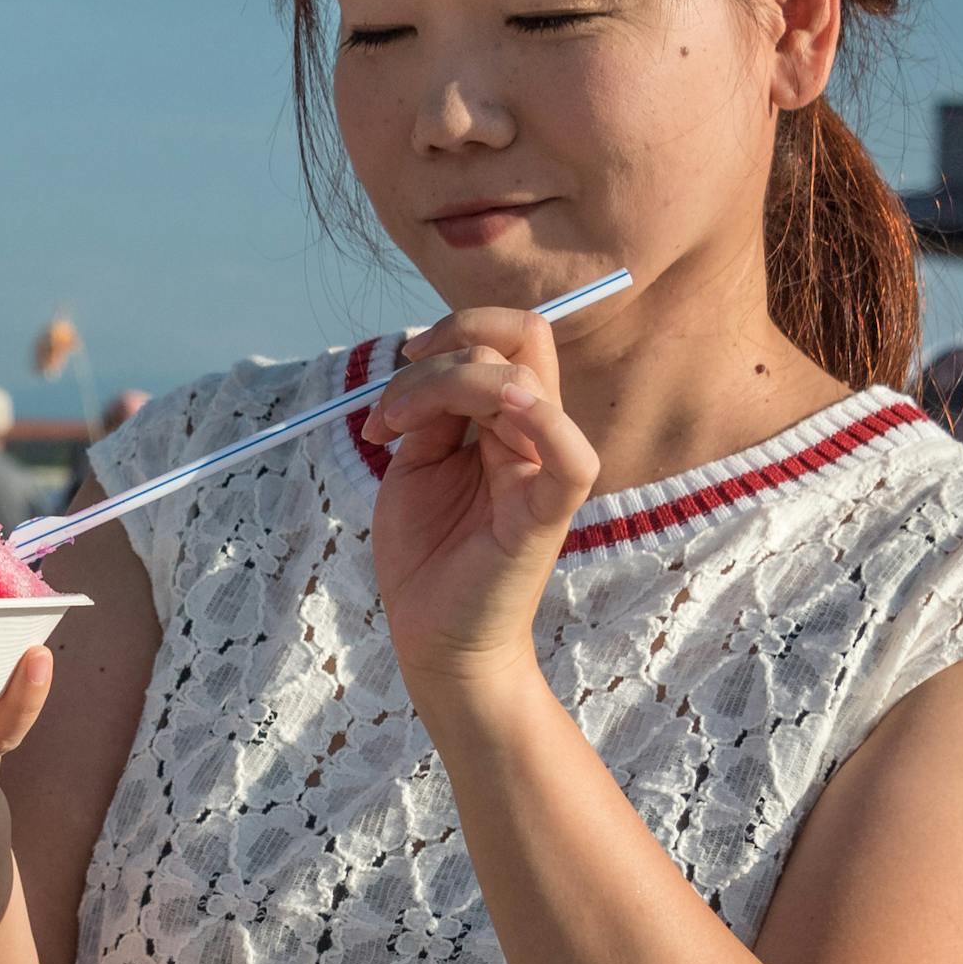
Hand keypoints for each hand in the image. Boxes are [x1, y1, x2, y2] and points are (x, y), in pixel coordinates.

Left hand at [358, 307, 600, 697]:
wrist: (433, 636)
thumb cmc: (426, 554)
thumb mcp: (415, 466)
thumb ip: (430, 411)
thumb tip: (427, 364)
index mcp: (508, 420)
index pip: (512, 338)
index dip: (458, 328)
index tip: (404, 360)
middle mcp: (535, 434)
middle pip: (521, 341)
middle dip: (443, 353)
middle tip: (391, 410)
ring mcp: (544, 470)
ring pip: (518, 381)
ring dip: (437, 386)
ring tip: (390, 431)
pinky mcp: (547, 514)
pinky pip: (572, 459)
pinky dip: (544, 422)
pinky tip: (502, 414)